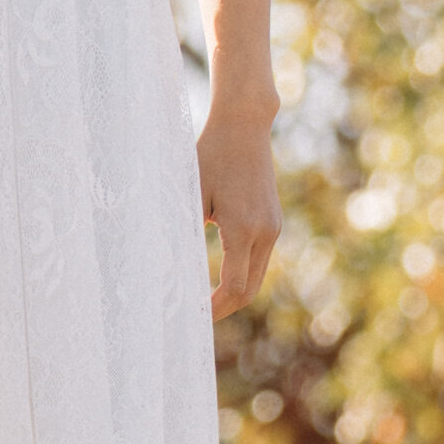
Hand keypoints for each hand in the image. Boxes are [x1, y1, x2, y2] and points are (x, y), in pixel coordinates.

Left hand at [198, 103, 281, 322]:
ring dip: (232, 293)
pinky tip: (217, 277)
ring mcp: (273, 228)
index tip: (190, 318)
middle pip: (248, 290)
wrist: (244, 124)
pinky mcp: (273, 221)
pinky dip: (240, 274)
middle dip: (223, 309)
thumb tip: (169, 269)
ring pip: (256, 277)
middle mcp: (265, 232)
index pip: (232, 287)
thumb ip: (185, 232)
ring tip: (203, 302)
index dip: (212, 308)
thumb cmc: (209, 154)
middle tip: (194, 319)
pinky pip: (258, 259)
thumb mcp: (191, 193)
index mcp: (244, 229)